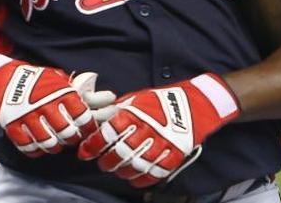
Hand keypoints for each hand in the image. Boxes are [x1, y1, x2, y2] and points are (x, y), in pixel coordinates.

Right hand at [0, 54, 113, 155]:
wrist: (0, 78)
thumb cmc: (34, 79)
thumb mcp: (57, 79)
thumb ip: (79, 91)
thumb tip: (107, 96)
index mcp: (60, 93)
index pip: (84, 117)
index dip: (88, 127)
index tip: (86, 128)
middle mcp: (45, 105)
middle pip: (68, 134)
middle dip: (71, 138)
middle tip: (69, 136)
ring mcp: (28, 117)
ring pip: (49, 143)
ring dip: (54, 146)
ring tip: (53, 141)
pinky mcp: (13, 126)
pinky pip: (29, 147)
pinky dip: (35, 149)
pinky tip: (36, 143)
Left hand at [78, 73, 240, 187]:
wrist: (195, 103)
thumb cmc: (160, 101)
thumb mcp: (136, 100)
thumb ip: (118, 112)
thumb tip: (99, 122)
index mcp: (135, 114)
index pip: (109, 132)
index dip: (94, 144)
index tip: (85, 152)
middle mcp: (149, 129)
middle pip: (122, 152)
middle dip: (107, 161)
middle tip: (102, 163)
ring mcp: (164, 143)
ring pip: (138, 164)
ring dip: (124, 171)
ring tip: (117, 170)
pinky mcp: (176, 154)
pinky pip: (158, 171)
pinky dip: (144, 178)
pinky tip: (135, 180)